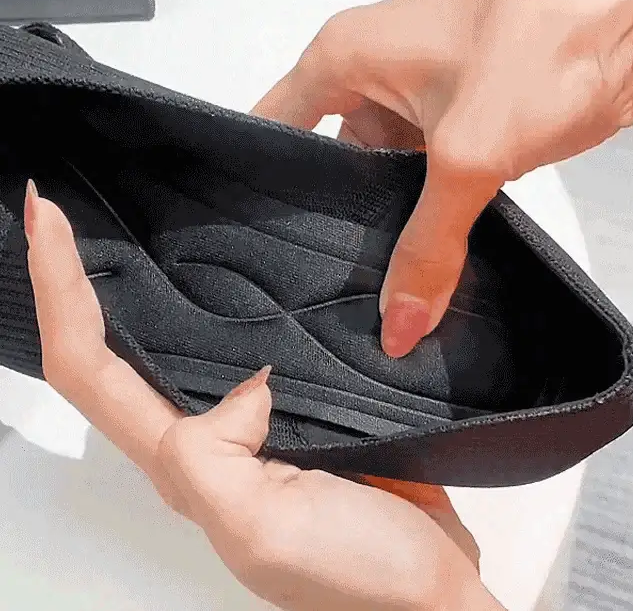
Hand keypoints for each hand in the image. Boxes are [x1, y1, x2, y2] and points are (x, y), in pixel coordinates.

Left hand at [23, 182, 503, 610]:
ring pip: (169, 350)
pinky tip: (227, 283)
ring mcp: (251, 427)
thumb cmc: (358, 578)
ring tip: (114, 235)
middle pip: (106, 358)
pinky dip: (217, 309)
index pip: (90, 371)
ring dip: (130, 292)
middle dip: (72, 282)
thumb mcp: (265, 530)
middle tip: (56, 214)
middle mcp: (205, 445)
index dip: (60, 292)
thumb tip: (241, 388)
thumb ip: (217, 461)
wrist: (428, 592)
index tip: (49, 220)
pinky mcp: (298, 412)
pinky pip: (242, 352)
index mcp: (185, 467)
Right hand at [254, 0, 632, 358]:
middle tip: (321, 293)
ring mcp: (416, 103)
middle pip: (327, 164)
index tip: (253, 248)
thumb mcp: (469, 151)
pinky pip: (421, 182)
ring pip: (379, 179)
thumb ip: (428, 243)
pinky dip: (423, 220)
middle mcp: (371, 77)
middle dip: (332, 223)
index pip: (272, 128)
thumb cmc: (544, 44)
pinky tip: (420, 269)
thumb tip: (401, 323)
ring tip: (369, 294)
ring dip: (384, 226)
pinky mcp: (457, 126)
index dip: (260, 188)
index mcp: (344, 58)